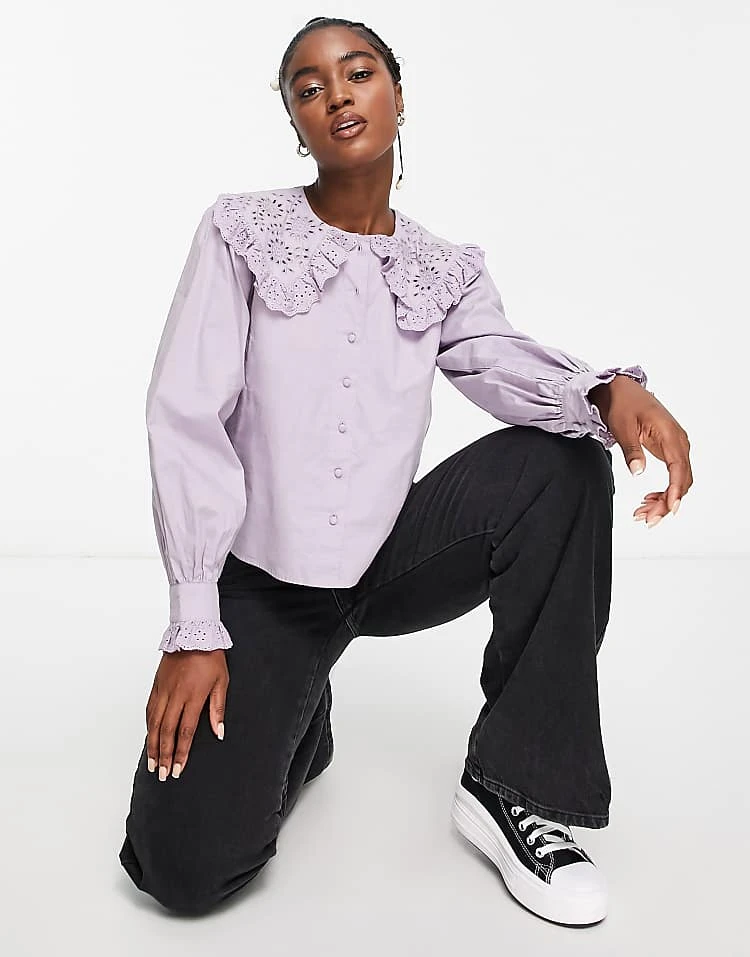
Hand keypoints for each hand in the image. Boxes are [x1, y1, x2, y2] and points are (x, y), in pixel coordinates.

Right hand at [145, 649, 228, 780]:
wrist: (194, 633)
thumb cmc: (211, 657)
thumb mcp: (222, 682)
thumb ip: (218, 709)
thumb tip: (219, 732)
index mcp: (193, 697)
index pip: (185, 732)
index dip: (180, 753)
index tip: (177, 769)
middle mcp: (175, 696)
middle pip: (166, 732)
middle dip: (163, 756)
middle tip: (162, 774)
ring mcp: (163, 690)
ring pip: (154, 723)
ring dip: (152, 745)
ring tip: (152, 763)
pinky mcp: (156, 685)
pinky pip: (149, 710)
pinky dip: (148, 726)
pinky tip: (148, 737)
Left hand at [589, 376, 692, 527]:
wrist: (621, 388)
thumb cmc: (622, 403)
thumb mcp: (622, 426)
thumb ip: (631, 450)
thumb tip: (638, 472)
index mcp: (670, 434)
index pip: (679, 468)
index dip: (675, 491)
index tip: (669, 509)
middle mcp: (678, 441)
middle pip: (682, 480)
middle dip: (667, 503)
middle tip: (647, 519)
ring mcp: (675, 446)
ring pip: (679, 480)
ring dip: (664, 500)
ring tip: (643, 514)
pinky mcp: (668, 449)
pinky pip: (673, 475)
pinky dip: (663, 491)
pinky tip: (648, 501)